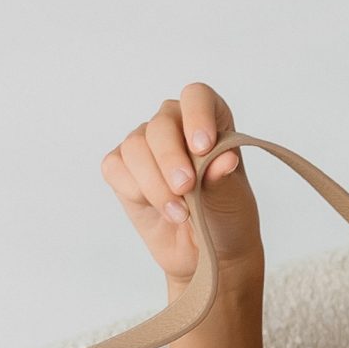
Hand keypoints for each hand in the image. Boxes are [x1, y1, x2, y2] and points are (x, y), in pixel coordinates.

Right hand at [100, 83, 260, 291]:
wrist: (208, 251)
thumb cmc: (225, 215)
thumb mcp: (232, 197)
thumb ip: (222, 175)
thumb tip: (223, 158)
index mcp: (209, 120)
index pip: (196, 97)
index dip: (196, 115)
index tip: (203, 147)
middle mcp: (174, 126)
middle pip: (160, 124)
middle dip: (170, 159)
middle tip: (186, 188)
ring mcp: (145, 146)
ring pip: (135, 147)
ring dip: (155, 184)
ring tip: (180, 213)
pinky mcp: (122, 169)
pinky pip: (116, 168)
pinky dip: (136, 190)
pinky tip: (158, 209)